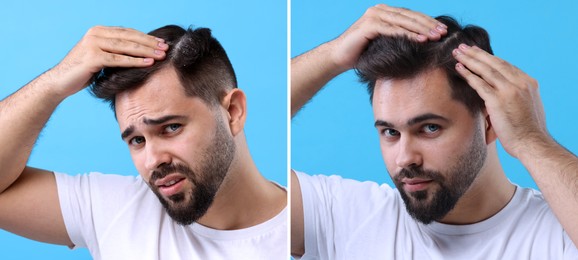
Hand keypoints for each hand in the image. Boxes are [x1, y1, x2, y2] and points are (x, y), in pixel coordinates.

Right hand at [50, 26, 167, 96]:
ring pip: (126, 47)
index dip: (146, 37)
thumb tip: (141, 52)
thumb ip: (116, 51)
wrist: (60, 82)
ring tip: (162, 55)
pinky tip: (149, 63)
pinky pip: (119, 59)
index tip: (162, 42)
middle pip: (129, 37)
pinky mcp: (92, 57)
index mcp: (99, 31)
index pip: (128, 32)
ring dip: (146, 51)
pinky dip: (135, 61)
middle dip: (150, 43)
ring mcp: (93, 44)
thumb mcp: (102, 57)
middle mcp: (95, 34)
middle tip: (166, 48)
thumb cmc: (83, 72)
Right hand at [328, 4, 447, 70]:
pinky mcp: (369, 25)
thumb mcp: (383, 42)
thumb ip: (397, 37)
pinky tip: (421, 40)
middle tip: (444, 32)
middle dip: (428, 24)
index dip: (427, 22)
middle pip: (409, 16)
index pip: (410, 15)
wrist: (338, 58)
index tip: (443, 30)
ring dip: (422, 29)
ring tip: (436, 36)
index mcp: (384, 12)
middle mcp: (379, 10)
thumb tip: (421, 41)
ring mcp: (374, 16)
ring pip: (404, 21)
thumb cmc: (361, 53)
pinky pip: (393, 29)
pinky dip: (408, 34)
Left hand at [453, 44, 550, 157]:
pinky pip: (479, 83)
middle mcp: (520, 83)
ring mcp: (509, 90)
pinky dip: (468, 74)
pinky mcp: (498, 100)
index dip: (489, 58)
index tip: (476, 52)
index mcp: (528, 82)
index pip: (505, 65)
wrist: (532, 143)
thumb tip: (506, 94)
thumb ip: (518, 95)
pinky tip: (458, 68)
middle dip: (476, 54)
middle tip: (463, 46)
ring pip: (485, 70)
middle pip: (494, 63)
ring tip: (456, 53)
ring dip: (469, 60)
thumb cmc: (528, 131)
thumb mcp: (528, 106)